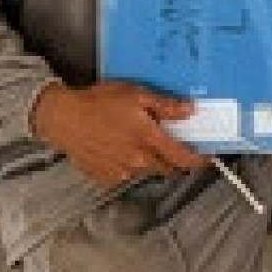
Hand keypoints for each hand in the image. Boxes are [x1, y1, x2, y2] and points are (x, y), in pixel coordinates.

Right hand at [30, 78, 202, 190]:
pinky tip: (118, 148)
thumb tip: (191, 111)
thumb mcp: (136, 95)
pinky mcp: (105, 177)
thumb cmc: (99, 102)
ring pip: (146, 171)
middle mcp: (138, 161)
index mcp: (149, 140)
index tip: (208, 158)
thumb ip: (166, 106)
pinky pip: (126, 174)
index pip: (183, 158)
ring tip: (136, 141)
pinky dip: (128, 164)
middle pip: (167, 168)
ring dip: (149, 160)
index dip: (199, 160)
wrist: (63, 118)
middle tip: (167, 142)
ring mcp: (121, 172)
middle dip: (172, 159)